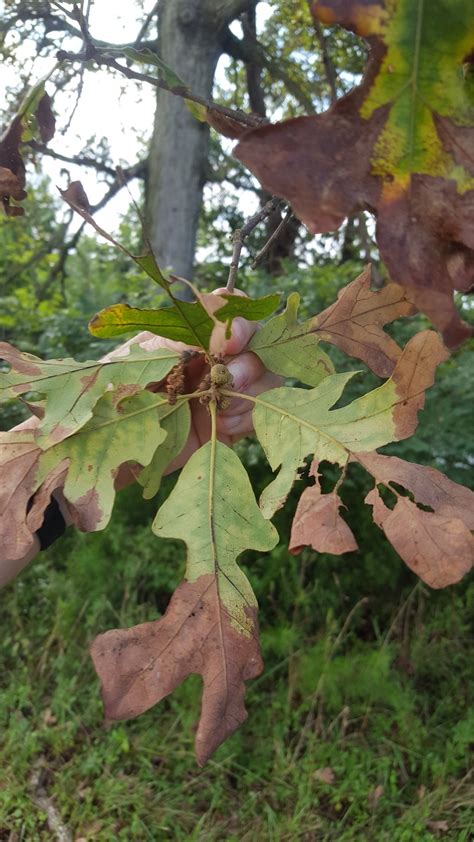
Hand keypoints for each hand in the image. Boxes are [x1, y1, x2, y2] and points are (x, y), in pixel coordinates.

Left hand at [107, 288, 281, 477]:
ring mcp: (225, 387)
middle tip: (228, 377)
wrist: (111, 448)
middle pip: (257, 339)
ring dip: (251, 388)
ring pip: (267, 374)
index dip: (238, 320)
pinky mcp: (233, 420)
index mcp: (189, 331)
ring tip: (222, 407)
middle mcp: (212, 355)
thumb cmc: (114, 395)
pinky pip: (260, 410)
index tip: (230, 342)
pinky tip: (221, 424)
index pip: (228, 308)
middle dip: (249, 358)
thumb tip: (218, 331)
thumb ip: (175, 341)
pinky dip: (247, 416)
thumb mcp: (137, 361)